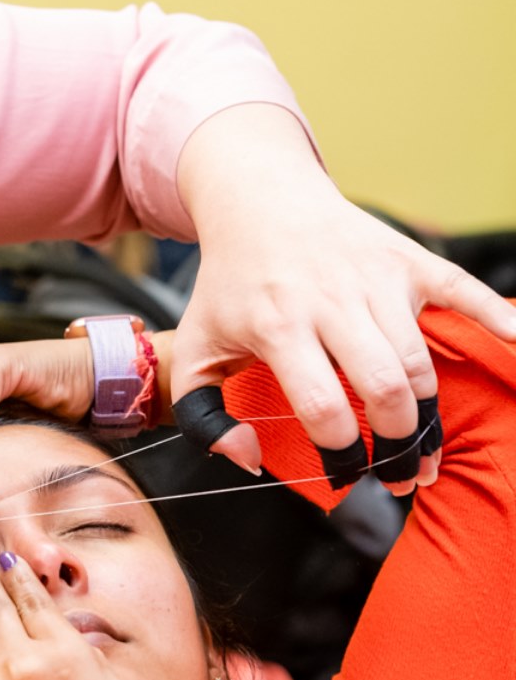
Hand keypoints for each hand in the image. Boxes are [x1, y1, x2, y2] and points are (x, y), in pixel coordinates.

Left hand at [175, 104, 515, 494]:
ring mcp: (375, 278)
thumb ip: (203, 414)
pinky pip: (463, 291)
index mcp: (277, 327)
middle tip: (399, 477)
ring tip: (425, 450)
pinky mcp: (407, 260)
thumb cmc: (230, 286)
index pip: (321, 406)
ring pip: (419, 360)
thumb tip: (249, 460)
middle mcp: (331, 302)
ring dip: (429, 413)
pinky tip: (514, 348)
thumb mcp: (194, 348)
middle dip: (398, 442)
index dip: (341, 454)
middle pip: (384, 387)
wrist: (260, 203)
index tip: (345, 476)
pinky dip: (495, 320)